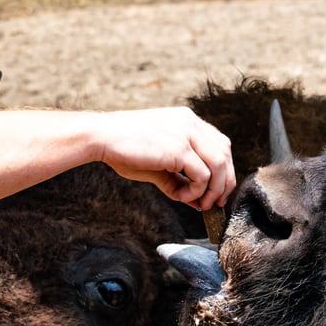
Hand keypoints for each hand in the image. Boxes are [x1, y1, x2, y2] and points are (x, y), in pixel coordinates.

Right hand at [95, 107, 235, 210]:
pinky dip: (197, 192)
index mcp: (187, 120)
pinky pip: (202, 176)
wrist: (101, 137)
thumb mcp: (157, 164)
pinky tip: (182, 198)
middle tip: (215, 204)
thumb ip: (179, 179)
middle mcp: (190, 123)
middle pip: (225, 153)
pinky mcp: (179, 148)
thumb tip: (196, 201)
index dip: (222, 169)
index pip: (219, 144)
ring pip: (219, 165)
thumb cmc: (123, 149)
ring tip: (201, 205)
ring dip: (213, 190)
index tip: (215, 191)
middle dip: (224, 183)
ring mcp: (186, 133)